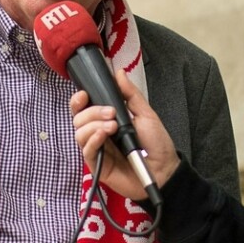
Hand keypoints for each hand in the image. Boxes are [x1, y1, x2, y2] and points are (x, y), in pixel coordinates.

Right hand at [71, 69, 180, 200]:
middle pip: (78, 118)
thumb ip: (130, 94)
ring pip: (79, 133)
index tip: (85, 94)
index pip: (84, 108)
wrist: (164, 169)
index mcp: (107, 120)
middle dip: (92, 111)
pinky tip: (103, 135)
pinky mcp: (97, 165)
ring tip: (112, 126)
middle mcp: (98, 133)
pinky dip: (93, 140)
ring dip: (93, 124)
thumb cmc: (156, 143)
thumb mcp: (145, 113)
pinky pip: (86, 150)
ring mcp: (97, 149)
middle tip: (111, 113)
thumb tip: (119, 72)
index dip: (79, 100)